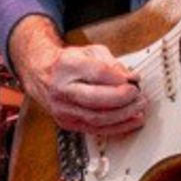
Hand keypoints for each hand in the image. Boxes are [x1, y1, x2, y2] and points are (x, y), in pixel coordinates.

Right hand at [20, 41, 146, 139]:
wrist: (41, 74)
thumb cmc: (67, 62)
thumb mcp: (90, 52)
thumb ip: (112, 63)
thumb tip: (130, 77)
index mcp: (66, 66)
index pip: (97, 73)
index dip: (119, 79)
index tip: (134, 80)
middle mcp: (61, 90)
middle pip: (97, 99)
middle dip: (123, 99)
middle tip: (138, 95)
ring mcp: (63, 109)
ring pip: (98, 118)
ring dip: (124, 115)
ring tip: (139, 108)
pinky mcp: (67, 123)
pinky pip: (96, 129)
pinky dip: (117, 127)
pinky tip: (131, 121)